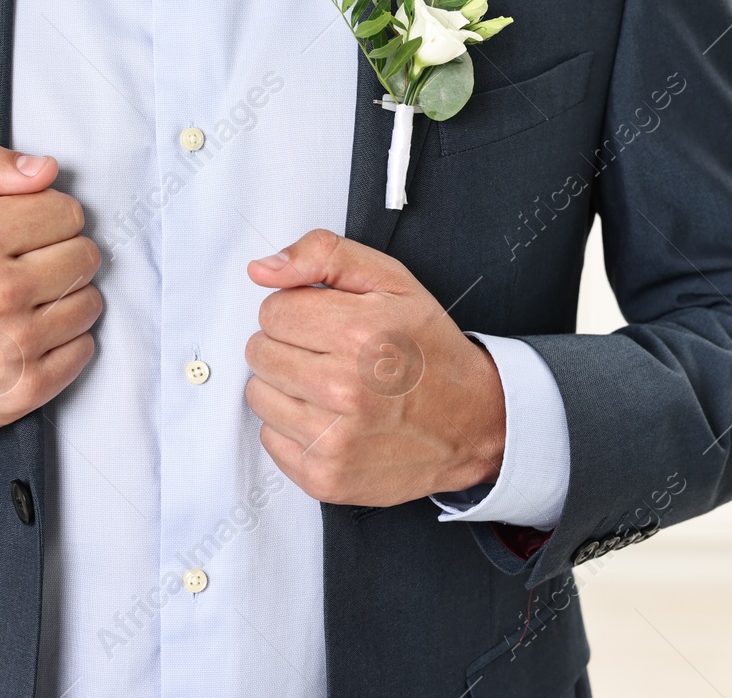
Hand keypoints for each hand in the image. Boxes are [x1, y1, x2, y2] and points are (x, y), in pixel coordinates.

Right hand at [0, 141, 100, 435]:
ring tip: (25, 303)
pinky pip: (84, 348)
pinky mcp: (26, 387)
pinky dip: (64, 341)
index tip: (24, 233)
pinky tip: (28, 335)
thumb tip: (47, 169)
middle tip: (25, 268)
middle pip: (85, 255)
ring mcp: (14, 344)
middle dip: (60, 255)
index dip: (47, 218)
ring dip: (64, 299)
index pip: (67, 212)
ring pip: (90, 301)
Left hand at [244, 229, 504, 506]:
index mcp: (359, 334)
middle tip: (331, 354)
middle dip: (289, 346)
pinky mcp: (325, 477)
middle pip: (259, 352)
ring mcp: (334, 440)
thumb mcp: (391, 281)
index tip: (327, 322)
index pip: (272, 311)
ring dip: (286, 387)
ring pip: (258, 394)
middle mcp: (345, 389)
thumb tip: (262, 270)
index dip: (298, 311)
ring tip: (331, 386)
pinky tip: (330, 419)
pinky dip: (293, 427)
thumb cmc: (429, 351)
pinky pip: (269, 437)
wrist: (473, 423)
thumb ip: (323, 255)